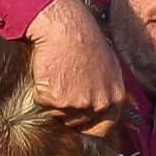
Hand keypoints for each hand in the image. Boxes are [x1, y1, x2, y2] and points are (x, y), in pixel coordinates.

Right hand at [26, 0, 123, 137]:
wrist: (64, 26)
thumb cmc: (85, 40)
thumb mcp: (109, 66)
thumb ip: (107, 90)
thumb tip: (103, 107)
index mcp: (115, 97)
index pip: (102, 129)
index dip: (87, 126)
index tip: (78, 121)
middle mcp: (99, 104)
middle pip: (76, 123)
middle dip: (66, 109)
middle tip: (63, 84)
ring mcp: (78, 104)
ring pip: (57, 114)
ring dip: (52, 98)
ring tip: (57, 73)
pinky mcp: (56, 99)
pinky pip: (42, 103)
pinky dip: (40, 90)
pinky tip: (48, 71)